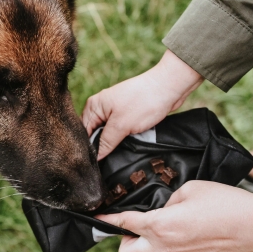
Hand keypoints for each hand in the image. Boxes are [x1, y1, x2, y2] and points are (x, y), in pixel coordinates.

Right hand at [82, 50, 203, 158]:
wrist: (168, 87)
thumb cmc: (144, 101)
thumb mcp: (122, 125)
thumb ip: (106, 142)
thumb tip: (96, 157)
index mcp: (94, 105)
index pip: (83, 132)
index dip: (87, 148)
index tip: (94, 163)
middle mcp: (101, 107)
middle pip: (93, 133)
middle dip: (99, 146)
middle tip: (105, 162)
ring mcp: (113, 110)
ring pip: (106, 133)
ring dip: (111, 143)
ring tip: (115, 155)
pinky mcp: (125, 114)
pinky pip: (117, 130)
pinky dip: (120, 138)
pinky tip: (124, 146)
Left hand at [96, 181, 252, 251]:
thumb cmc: (225, 202)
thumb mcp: (191, 188)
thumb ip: (169, 199)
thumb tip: (164, 208)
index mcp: (162, 224)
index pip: (125, 223)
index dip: (108, 219)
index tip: (98, 217)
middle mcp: (167, 245)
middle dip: (123, 240)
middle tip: (133, 225)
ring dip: (153, 238)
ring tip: (171, 220)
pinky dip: (175, 241)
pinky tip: (192, 228)